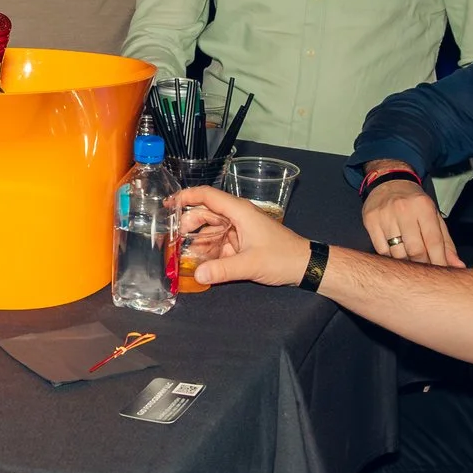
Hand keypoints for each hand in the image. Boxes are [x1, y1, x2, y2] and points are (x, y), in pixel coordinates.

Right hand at [170, 185, 312, 287]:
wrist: (304, 266)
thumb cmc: (282, 257)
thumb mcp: (250, 264)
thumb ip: (222, 270)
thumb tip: (197, 276)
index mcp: (239, 212)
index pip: (207, 196)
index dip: (186, 197)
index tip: (168, 204)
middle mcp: (236, 217)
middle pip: (205, 214)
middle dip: (188, 225)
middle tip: (172, 240)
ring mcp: (238, 230)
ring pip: (210, 231)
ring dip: (197, 242)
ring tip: (182, 255)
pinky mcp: (240, 243)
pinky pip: (218, 244)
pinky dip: (207, 252)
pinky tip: (198, 264)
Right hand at [363, 177, 459, 266]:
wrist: (388, 183)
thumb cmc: (415, 204)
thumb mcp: (434, 217)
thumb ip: (446, 243)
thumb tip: (457, 266)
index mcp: (424, 207)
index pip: (433, 241)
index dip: (439, 261)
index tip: (440, 273)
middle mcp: (404, 210)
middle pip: (415, 250)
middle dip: (422, 264)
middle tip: (423, 268)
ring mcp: (385, 215)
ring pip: (397, 253)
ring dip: (405, 261)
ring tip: (409, 258)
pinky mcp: (370, 221)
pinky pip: (381, 250)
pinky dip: (390, 256)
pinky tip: (394, 250)